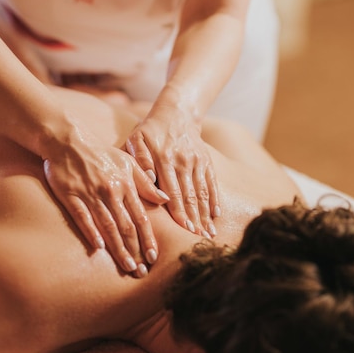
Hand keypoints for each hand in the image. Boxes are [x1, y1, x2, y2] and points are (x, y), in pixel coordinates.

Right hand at [42, 121, 168, 275]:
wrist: (69, 141)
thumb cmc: (102, 154)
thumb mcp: (128, 163)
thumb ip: (146, 183)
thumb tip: (165, 199)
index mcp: (126, 185)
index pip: (141, 217)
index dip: (148, 239)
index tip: (154, 257)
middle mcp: (111, 191)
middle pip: (126, 226)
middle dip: (135, 250)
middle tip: (142, 271)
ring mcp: (90, 194)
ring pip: (108, 225)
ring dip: (118, 248)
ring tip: (127, 266)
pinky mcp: (71, 196)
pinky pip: (83, 217)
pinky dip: (91, 232)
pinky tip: (99, 248)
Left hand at [126, 104, 219, 236]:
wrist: (176, 112)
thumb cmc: (149, 131)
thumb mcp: (137, 140)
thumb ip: (140, 161)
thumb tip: (150, 181)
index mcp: (164, 159)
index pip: (172, 192)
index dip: (179, 212)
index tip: (184, 230)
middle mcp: (183, 162)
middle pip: (189, 196)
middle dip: (194, 219)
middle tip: (197, 240)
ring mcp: (197, 161)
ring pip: (202, 192)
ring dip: (205, 214)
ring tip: (208, 233)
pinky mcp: (206, 161)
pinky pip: (211, 183)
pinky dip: (214, 199)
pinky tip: (216, 215)